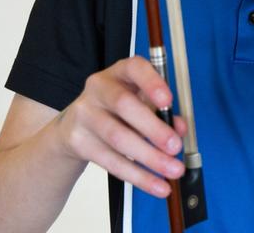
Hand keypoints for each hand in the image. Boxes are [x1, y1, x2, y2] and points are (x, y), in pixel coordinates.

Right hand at [53, 56, 185, 197]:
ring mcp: (84, 115)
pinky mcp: (78, 142)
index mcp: (120, 72)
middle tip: (176, 147)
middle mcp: (98, 89)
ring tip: (173, 170)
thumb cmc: (119, 110)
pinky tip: (157, 185)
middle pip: (124, 106)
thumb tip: (180, 128)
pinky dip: (138, 176)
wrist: (74, 127)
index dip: (151, 83)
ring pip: (118, 138)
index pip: (134, 68)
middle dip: (153, 129)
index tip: (168, 101)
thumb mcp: (141, 101)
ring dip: (149, 158)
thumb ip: (163, 112)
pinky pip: (111, 161)